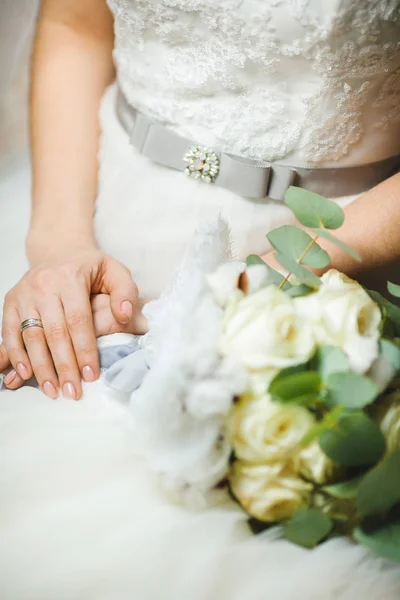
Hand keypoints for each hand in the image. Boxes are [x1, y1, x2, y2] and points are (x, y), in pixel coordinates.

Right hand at [1, 248, 138, 399]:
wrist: (58, 250)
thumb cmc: (90, 267)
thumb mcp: (114, 270)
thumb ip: (126, 291)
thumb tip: (124, 315)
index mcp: (71, 277)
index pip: (78, 319)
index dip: (84, 349)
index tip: (92, 375)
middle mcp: (44, 284)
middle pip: (54, 332)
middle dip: (64, 365)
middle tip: (73, 392)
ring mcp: (24, 293)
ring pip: (31, 335)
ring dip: (41, 366)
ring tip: (53, 391)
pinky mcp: (10, 301)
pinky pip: (10, 331)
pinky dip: (16, 354)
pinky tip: (25, 374)